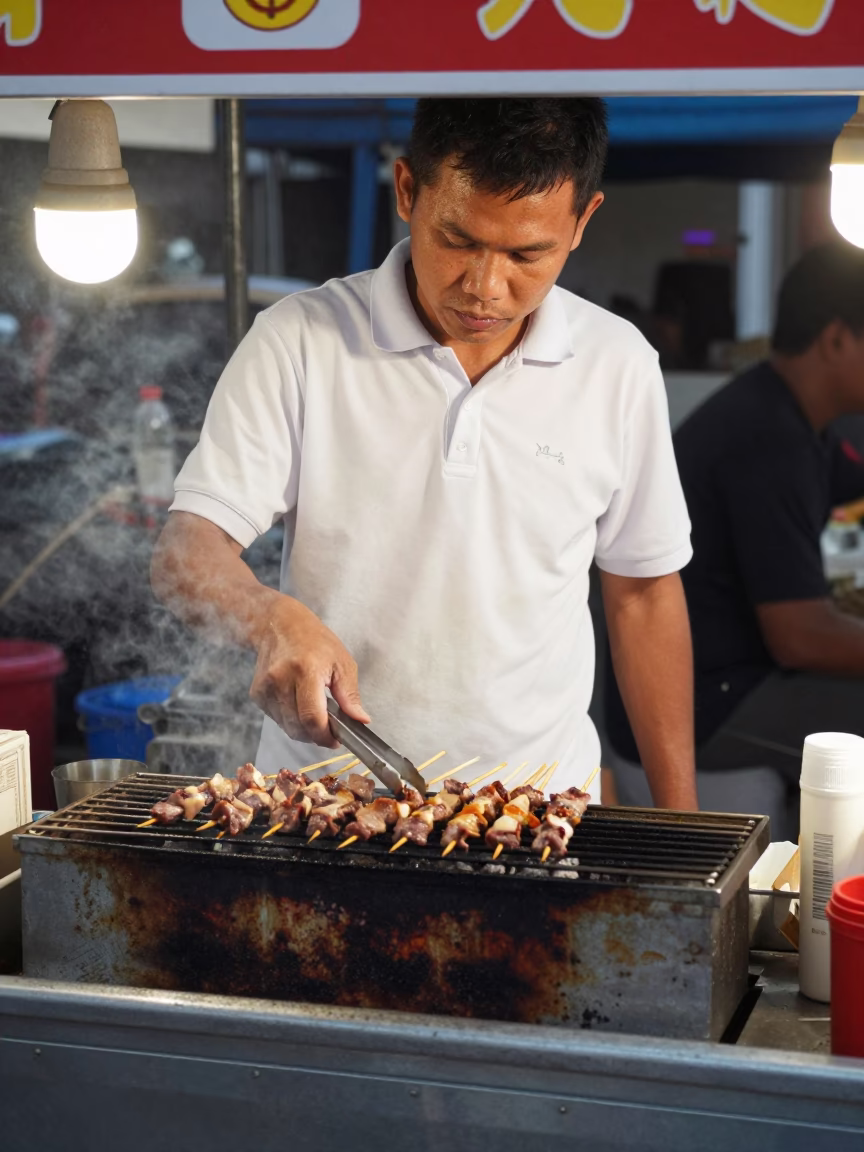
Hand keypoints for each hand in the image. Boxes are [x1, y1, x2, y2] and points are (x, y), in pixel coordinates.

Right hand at [249, 594, 369, 745]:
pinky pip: (276, 719)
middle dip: (316, 735)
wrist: (279, 624)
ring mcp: (266, 687)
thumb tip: (360, 720)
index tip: (336, 739)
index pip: (312, 718)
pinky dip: (290, 719)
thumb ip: (350, 695)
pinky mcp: (257, 694)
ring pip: (287, 727)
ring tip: (315, 710)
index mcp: (305, 670)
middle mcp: (281, 680)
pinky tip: (298, 703)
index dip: (325, 735)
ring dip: (303, 728)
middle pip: (298, 727)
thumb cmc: (314, 640)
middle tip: (329, 728)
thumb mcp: (342, 662)